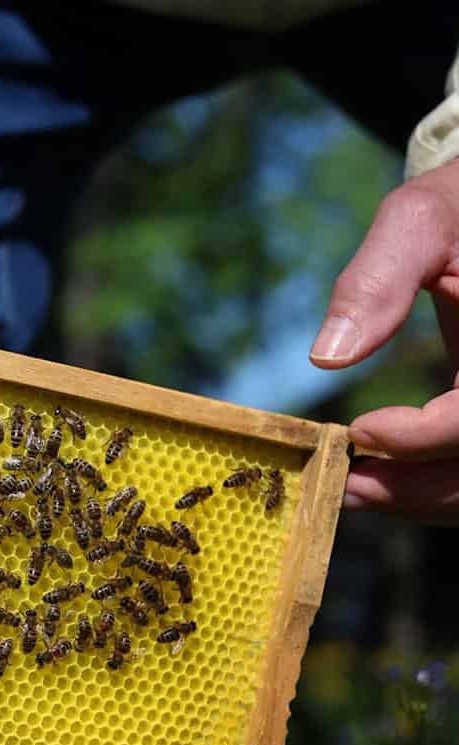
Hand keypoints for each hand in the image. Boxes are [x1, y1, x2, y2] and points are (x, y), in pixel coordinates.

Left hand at [309, 157, 458, 523]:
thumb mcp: (422, 219)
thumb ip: (378, 280)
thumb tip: (327, 356)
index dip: (423, 438)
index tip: (358, 431)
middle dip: (418, 488)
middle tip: (343, 487)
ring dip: (427, 498)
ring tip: (355, 489)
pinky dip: (443, 487)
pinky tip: (388, 479)